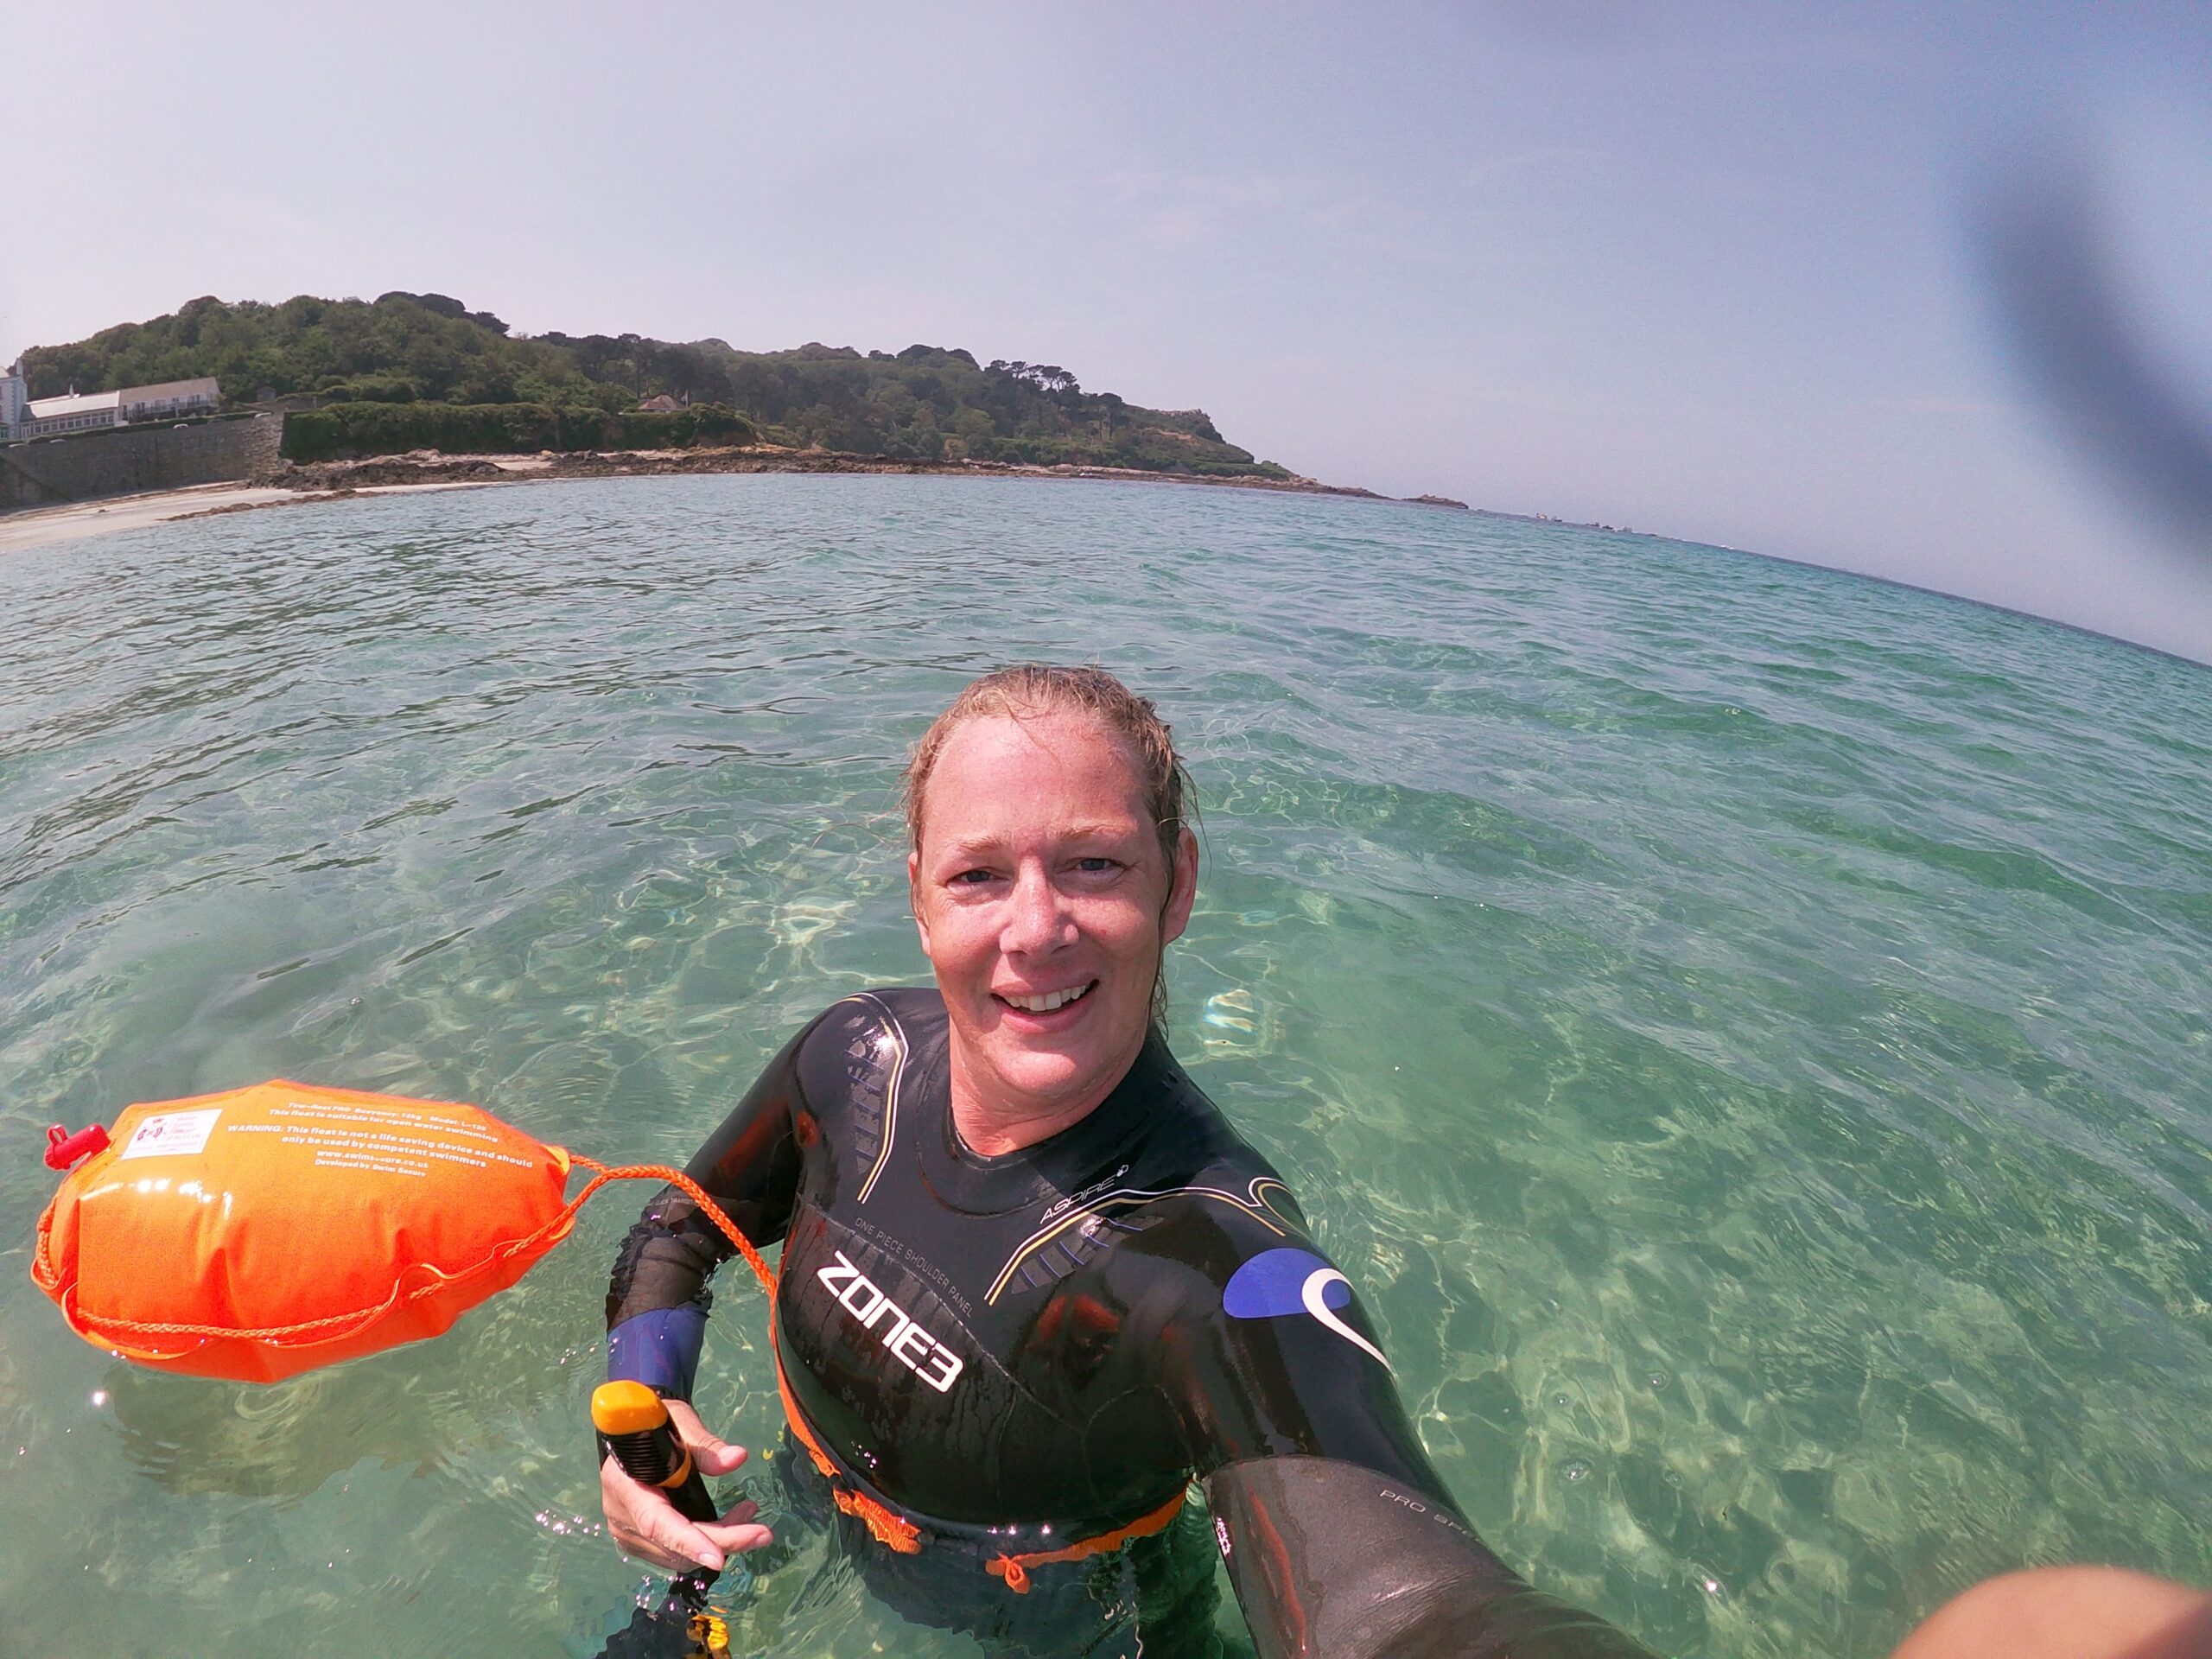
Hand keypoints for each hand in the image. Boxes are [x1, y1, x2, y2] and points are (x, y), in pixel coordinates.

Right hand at [600, 1398, 774, 1572]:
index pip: (656, 1523)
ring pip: (679, 1555)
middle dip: (723, 1541)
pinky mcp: (640, 1540)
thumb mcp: (681, 1423)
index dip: (688, 1542)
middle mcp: (621, 1517)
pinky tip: (732, 1521)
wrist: (637, 1430)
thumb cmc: (658, 1422)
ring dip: (720, 1542)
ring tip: (749, 1512)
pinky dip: (708, 1542)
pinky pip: (677, 1553)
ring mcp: (628, 1533)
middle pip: (675, 1545)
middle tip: (764, 1532)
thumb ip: (706, 1446)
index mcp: (624, 1485)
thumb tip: (738, 1458)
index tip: (719, 1558)